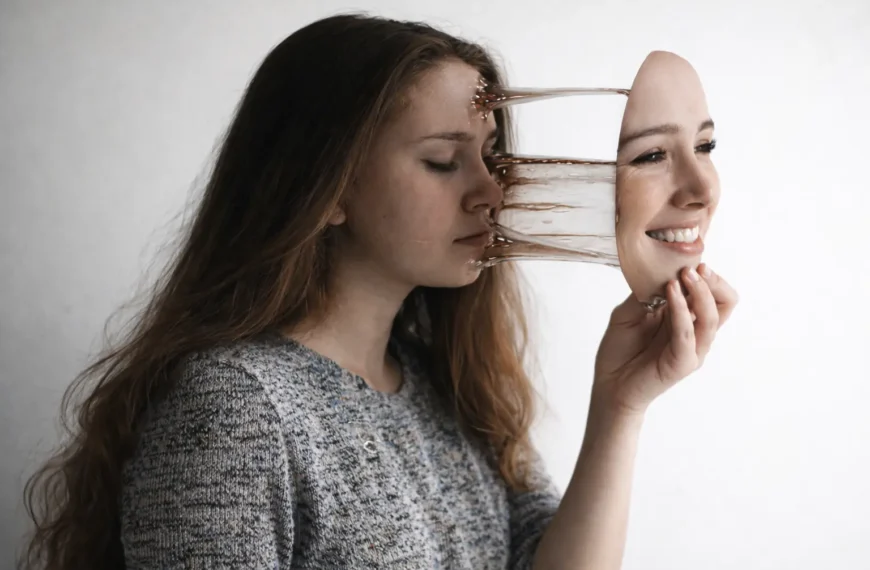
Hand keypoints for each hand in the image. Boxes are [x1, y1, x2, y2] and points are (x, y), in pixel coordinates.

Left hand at [592, 263, 737, 415]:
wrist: (609, 383)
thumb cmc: (620, 349)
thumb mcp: (630, 311)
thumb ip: (647, 293)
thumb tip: (662, 269)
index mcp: (686, 318)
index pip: (714, 294)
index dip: (709, 276)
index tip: (691, 260)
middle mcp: (694, 332)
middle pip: (725, 304)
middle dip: (714, 282)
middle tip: (695, 267)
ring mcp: (691, 349)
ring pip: (712, 318)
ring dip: (700, 292)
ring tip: (683, 275)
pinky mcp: (682, 363)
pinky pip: (688, 334)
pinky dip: (681, 310)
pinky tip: (670, 292)